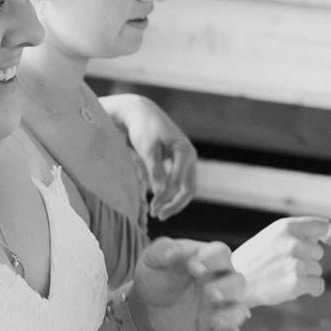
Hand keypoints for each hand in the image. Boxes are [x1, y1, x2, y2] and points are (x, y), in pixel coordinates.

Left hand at [100, 94, 196, 218]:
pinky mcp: (179, 161)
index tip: (153, 211)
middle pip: (189, 188)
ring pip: (187, 187)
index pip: (179, 183)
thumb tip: (160, 193)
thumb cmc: (142, 129)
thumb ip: (155, 170)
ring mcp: (186, 159)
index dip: (166, 199)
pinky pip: (180, 182)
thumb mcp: (147, 148)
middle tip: (158, 217)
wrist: (141, 113)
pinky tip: (160, 200)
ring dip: (174, 201)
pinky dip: (172, 193)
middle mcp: (190, 155)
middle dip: (174, 205)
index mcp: (184, 151)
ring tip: (158, 212)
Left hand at [130, 237, 248, 330]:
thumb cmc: (155, 276)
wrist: (145, 307)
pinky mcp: (214, 329)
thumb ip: (162, 250)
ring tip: (216, 320)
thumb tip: (172, 251)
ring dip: (232, 315)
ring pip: (239, 310)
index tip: (193, 266)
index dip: (212, 258)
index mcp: (207, 260)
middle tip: (210, 292)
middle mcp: (219, 282)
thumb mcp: (151, 259)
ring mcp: (219, 307)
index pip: (221, 253)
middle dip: (228, 288)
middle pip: (237, 282)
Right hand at [233, 217, 330, 306]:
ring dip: (305, 275)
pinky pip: (318, 286)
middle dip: (307, 260)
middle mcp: (293, 243)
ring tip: (281, 276)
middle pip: (318, 253)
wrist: (233, 283)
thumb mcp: (270, 237)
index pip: (321, 226)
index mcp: (286, 227)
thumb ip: (295, 234)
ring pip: (317, 270)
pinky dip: (311, 289)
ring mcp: (296, 263)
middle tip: (282, 266)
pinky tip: (292, 288)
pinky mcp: (297, 283)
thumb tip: (324, 237)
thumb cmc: (252, 261)